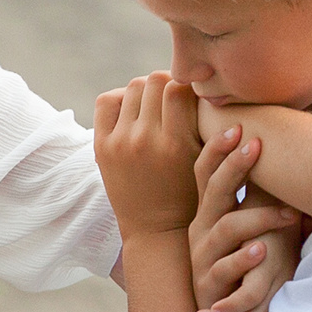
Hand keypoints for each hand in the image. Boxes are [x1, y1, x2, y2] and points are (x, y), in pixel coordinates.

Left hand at [94, 73, 201, 237]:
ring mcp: (119, 143)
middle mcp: (144, 140)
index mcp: (175, 144)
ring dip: (147, 91)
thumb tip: (210, 86)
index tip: (194, 95)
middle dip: (168, 85)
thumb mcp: (208, 163)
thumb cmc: (192, 195)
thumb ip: (208, 126)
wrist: (158, 231)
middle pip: (155, 80)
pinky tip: (134, 111)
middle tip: (176, 98)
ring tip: (157, 106)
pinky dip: (121, 99)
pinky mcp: (101, 146)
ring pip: (133, 87)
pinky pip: (107, 101)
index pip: (179, 87)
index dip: (189, 85)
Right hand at [190, 124, 303, 311]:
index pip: (207, 172)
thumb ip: (263, 192)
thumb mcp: (256, 222)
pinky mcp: (211, 284)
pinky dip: (244, 259)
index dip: (218, 149)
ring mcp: (204, 255)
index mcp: (211, 209)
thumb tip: (294, 150)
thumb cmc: (250, 261)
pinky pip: (225, 269)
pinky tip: (262, 251)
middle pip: (213, 190)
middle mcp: (203, 228)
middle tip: (255, 146)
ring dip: (258, 218)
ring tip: (288, 215)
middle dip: (233, 167)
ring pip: (225, 228)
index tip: (238, 127)